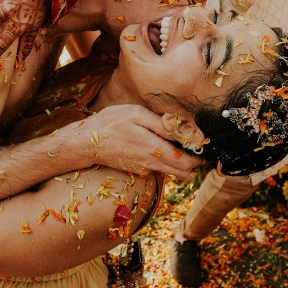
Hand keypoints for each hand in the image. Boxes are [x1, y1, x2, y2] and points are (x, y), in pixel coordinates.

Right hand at [63, 105, 203, 178]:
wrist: (86, 142)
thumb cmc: (111, 123)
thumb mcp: (137, 114)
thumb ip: (160, 124)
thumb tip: (181, 130)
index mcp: (154, 149)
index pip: (186, 162)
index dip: (198, 156)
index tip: (201, 145)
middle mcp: (151, 163)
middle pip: (183, 172)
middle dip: (192, 162)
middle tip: (192, 146)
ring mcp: (144, 169)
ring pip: (171, 173)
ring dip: (179, 163)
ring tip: (177, 145)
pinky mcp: (137, 170)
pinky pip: (158, 169)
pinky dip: (164, 161)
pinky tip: (157, 146)